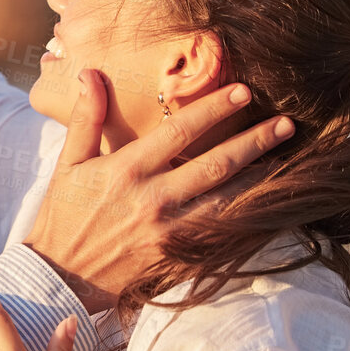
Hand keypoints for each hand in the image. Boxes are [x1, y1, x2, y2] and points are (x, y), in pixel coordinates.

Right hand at [23, 70, 294, 310]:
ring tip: (290, 160)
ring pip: (227, 202)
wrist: (59, 276)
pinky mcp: (177, 260)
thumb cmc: (63, 215)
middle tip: (287, 122)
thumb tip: (91, 74)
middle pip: (216, 164)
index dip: (215, 108)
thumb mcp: (68, 164)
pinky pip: (222, 237)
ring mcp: (169, 232)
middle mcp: (153, 199)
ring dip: (261, 179)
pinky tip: (270, 206)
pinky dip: (249, 221)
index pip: (180, 131)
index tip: (244, 92)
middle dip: (255, 141)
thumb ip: (85, 118)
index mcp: (127, 170)